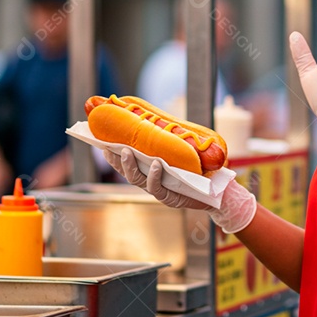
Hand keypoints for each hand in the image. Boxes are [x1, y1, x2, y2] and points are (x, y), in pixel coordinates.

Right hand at [103, 148, 256, 233]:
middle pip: (126, 172)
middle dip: (115, 159)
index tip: (100, 142)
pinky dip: (155, 176)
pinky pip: (159, 188)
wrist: (217, 190)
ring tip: (127, 151)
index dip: (111, 154)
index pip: (125, 163)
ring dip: (131, 166)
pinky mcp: (171, 199)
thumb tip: (153, 117)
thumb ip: (167, 140)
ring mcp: (159, 191)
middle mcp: (150, 182)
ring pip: (138, 180)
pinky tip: (156, 164)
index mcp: (149, 171)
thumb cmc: (198, 169)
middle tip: (108, 146)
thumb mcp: (179, 152)